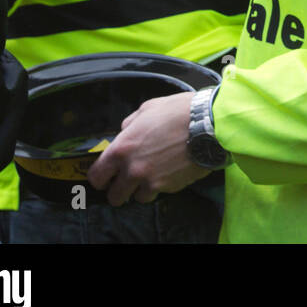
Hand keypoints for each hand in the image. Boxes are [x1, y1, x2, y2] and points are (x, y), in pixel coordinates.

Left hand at [87, 91, 209, 205]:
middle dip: (119, 190)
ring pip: (138, 198)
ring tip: (153, 175)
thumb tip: (125, 132)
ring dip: (143, 189)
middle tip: (128, 182)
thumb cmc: (179, 111)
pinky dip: (162, 186)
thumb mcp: (148, 108)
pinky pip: (160, 193)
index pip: (97, 176)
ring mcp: (151, 180)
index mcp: (122, 148)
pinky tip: (171, 171)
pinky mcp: (170, 187)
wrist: (210, 124)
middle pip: (114, 196)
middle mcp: (133, 169)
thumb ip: (130, 124)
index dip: (100, 178)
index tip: (106, 177)